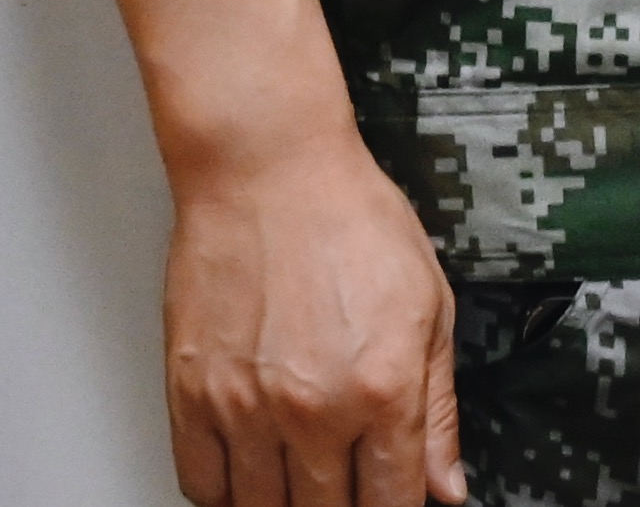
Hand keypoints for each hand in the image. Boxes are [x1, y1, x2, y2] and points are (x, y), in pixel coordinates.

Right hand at [159, 124, 462, 506]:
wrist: (267, 166)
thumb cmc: (348, 216)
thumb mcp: (429, 307)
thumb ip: (439, 411)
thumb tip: (447, 487)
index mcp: (383, 391)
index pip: (391, 504)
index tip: (391, 503)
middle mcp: (314, 410)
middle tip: (342, 484)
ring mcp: (246, 407)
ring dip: (282, 505)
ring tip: (297, 481)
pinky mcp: (191, 393)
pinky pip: (200, 482)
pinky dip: (223, 492)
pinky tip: (246, 471)